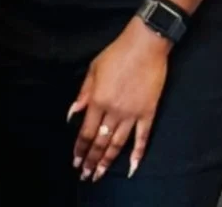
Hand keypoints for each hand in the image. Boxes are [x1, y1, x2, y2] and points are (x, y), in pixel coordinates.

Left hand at [68, 18, 170, 180]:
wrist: (145, 46)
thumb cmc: (116, 54)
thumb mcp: (93, 69)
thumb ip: (83, 94)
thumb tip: (72, 114)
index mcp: (98, 100)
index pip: (86, 132)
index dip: (80, 148)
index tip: (75, 162)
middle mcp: (114, 111)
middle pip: (101, 142)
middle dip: (92, 160)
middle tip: (86, 176)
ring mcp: (132, 114)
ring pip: (118, 144)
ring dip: (108, 161)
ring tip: (101, 175)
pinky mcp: (148, 113)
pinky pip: (142, 138)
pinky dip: (137, 154)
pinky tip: (131, 168)